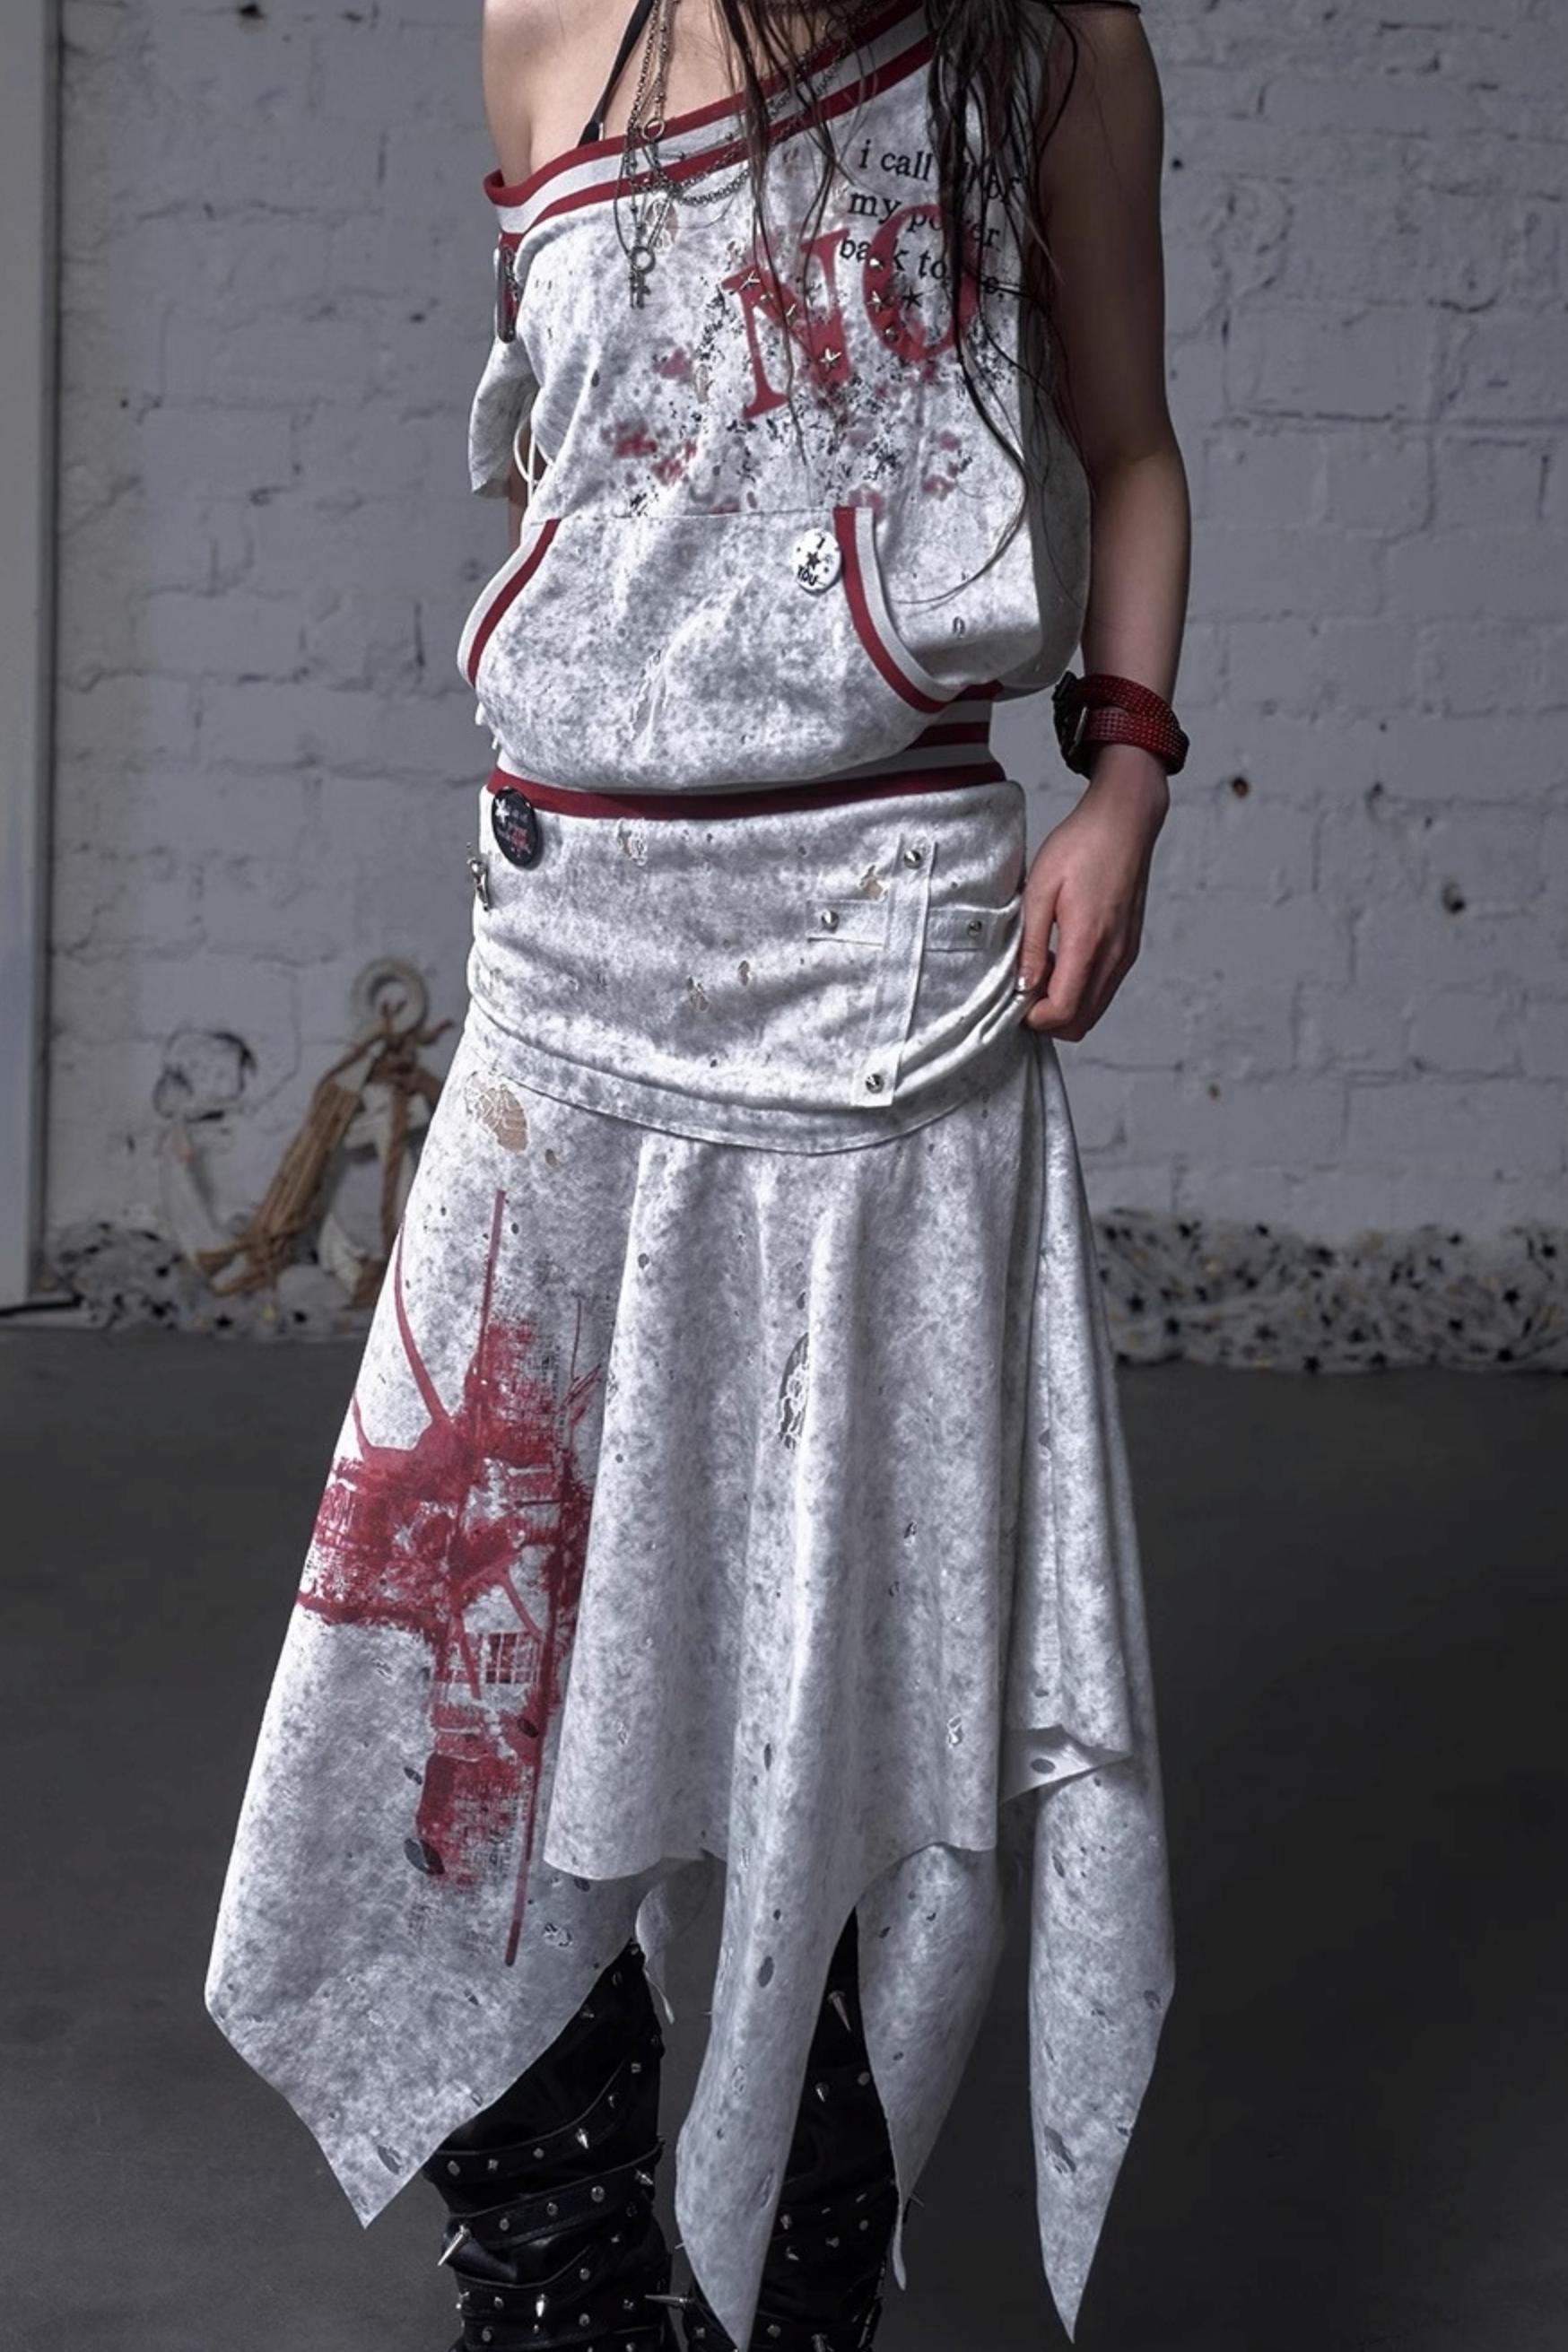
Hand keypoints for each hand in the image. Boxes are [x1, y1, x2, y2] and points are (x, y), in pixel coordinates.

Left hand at [1015, 744, 1169, 1039]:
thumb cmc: (1080, 846)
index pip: (1063, 1011)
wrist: (1125, 821)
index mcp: (1088, 941)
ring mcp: (1125, 954)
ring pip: (1094, 1010)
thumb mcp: (1040, 890)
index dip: (1034, 1019)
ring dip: (1065, 1004)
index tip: (1014, 1000)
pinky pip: (1104, 988)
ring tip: (1042, 970)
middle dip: (1048, 1019)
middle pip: (1081, 1023)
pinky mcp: (1129, 948)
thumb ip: (1032, 944)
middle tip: (1024, 989)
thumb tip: (1023, 987)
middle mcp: (1113, 956)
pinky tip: (1062, 959)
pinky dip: (1081, 989)